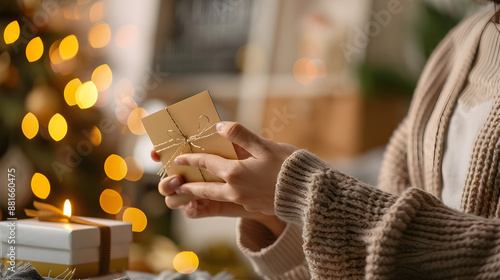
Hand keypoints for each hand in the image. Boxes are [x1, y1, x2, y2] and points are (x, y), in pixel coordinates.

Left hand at [151, 129, 290, 236]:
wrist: (309, 194)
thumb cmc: (289, 167)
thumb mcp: (265, 146)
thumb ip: (241, 135)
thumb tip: (220, 126)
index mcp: (235, 173)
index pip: (207, 163)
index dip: (192, 158)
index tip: (179, 157)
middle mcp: (236, 190)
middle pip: (205, 187)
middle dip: (189, 185)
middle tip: (175, 185)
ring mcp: (245, 201)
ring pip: (216, 197)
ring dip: (202, 194)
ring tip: (192, 193)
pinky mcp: (255, 207)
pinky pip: (231, 201)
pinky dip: (220, 197)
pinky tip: (223, 192)